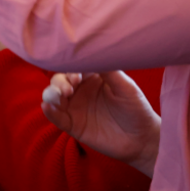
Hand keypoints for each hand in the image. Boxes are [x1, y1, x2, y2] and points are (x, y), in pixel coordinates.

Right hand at [41, 71, 159, 176]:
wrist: (142, 139)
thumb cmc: (136, 108)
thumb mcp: (125, 87)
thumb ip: (109, 71)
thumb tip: (94, 52)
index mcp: (90, 77)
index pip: (73, 67)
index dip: (70, 69)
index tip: (77, 77)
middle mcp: (78, 90)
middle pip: (58, 80)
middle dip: (58, 83)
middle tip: (68, 90)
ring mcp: (73, 107)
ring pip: (52, 96)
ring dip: (50, 94)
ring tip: (57, 97)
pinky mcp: (71, 125)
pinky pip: (55, 117)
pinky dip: (49, 112)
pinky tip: (47, 108)